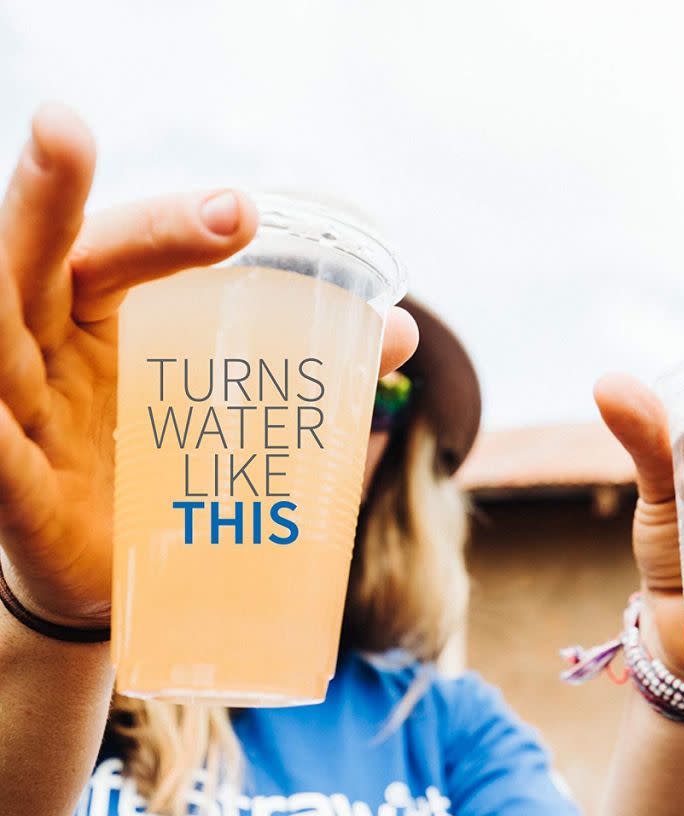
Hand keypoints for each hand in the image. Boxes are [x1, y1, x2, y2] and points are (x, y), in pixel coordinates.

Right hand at [0, 104, 418, 625]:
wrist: (132, 576)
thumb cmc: (176, 475)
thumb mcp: (236, 412)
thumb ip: (307, 366)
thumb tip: (400, 329)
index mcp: (109, 322)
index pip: (127, 253)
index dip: (173, 226)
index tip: (240, 211)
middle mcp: (53, 350)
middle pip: (41, 260)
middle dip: (51, 197)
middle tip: (64, 126)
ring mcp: (24, 415)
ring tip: (8, 195)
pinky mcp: (17, 489)